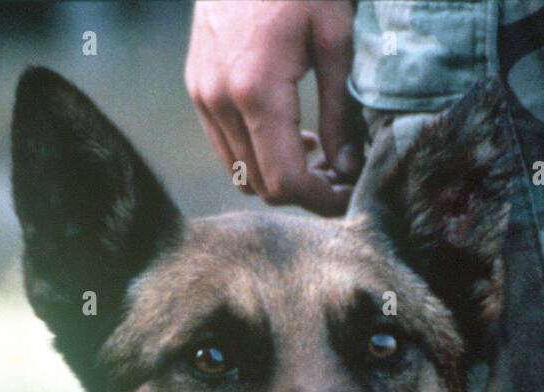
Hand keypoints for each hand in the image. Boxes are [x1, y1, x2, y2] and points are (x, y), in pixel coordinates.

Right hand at [185, 0, 359, 215]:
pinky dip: (255, 152)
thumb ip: (341, 110)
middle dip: (302, 190)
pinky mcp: (195, 86)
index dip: (320, 201)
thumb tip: (346, 168)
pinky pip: (223, 144)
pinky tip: (287, 129)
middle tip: (339, 173)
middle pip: (258, 184)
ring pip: (238, 170)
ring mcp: (201, 95)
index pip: (284, 180)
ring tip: (317, 148)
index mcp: (257, 91)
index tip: (348, 196)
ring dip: (277, 173)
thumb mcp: (335, 38)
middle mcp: (219, 101)